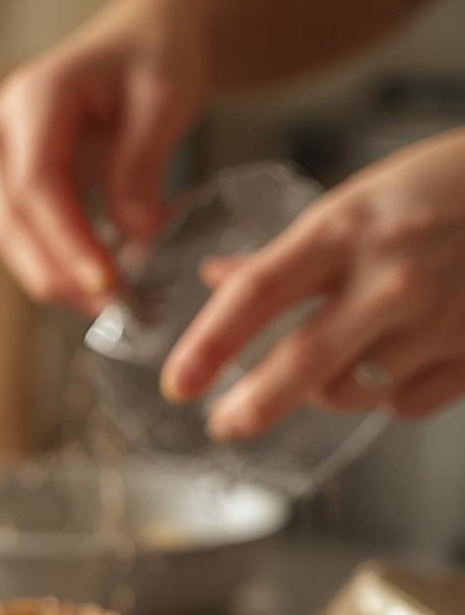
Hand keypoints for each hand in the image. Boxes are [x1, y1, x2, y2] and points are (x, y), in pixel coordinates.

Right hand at [0, 0, 209, 314]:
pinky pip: (21, 239)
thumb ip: (143, 164)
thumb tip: (134, 237)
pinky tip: (98, 284)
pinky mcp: (3, 186)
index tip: (109, 283)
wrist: (141, 43)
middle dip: (59, 274)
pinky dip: (57, 268)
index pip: (35, 185)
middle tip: (114, 307)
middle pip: (10, 222)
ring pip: (8, 240)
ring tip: (111, 303)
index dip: (68, 242)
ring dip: (56, 280)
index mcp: (32, 97)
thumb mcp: (166, 98)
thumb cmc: (155, 60)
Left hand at [161, 127, 464, 437]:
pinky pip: (404, 404)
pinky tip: (397, 359)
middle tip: (223, 423)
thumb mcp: (356, 203)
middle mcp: (389, 277)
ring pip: (351, 392)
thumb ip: (286, 254)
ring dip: (329, 389)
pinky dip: (388, 394)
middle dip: (251, 407)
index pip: (255, 295)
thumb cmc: (443, 190)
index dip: (205, 347)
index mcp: (345, 229)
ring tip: (339, 359)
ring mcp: (436, 319)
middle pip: (300, 364)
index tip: (176, 385)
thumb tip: (216, 279)